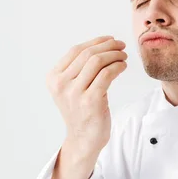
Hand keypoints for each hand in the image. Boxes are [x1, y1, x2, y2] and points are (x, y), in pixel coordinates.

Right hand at [46, 36, 127, 160]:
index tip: (110, 39)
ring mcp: (75, 93)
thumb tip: (101, 45)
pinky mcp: (91, 100)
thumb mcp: (72, 88)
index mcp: (54, 78)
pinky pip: (107, 74)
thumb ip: (79, 68)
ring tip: (123, 56)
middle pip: (88, 54)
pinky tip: (123, 66)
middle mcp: (61, 84)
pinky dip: (118, 66)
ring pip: (98, 62)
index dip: (96, 41)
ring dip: (115, 55)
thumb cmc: (82, 111)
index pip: (76, 50)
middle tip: (121, 46)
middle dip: (108, 46)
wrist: (84, 138)